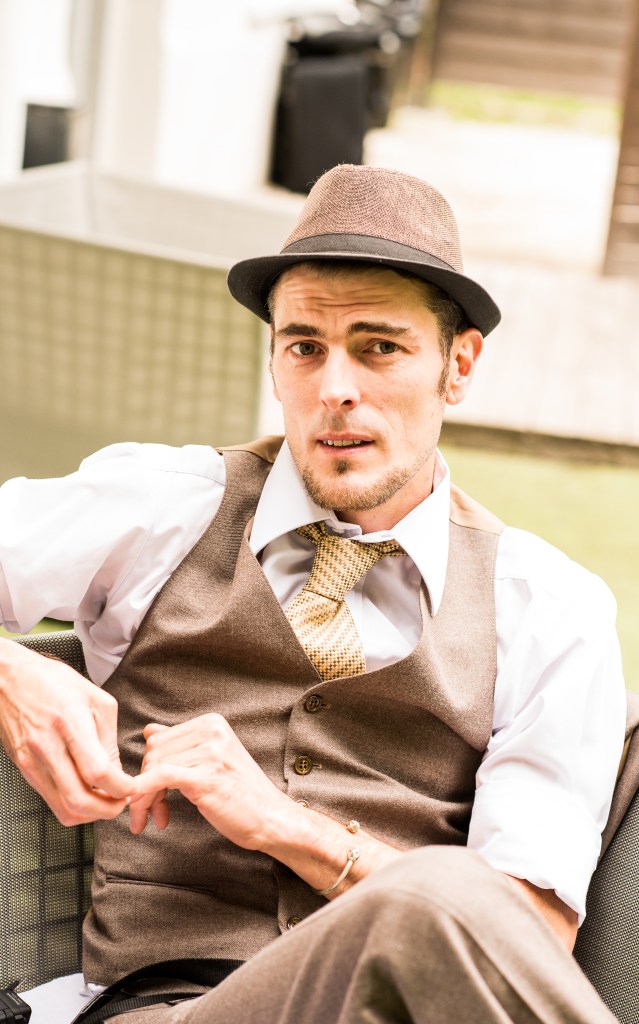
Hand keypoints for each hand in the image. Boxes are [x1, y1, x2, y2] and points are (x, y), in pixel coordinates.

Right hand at [0, 638, 133, 824]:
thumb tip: (118, 773)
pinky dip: (74, 806)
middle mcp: (47, 747)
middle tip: (123, 800)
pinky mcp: (25, 770)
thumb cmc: (54, 683)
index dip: (121, 788)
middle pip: (80, 800)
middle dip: (109, 809)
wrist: (10, 680)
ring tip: (107, 799)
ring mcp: (32, 762)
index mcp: (70, 723)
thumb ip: (109, 740)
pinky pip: (51, 801)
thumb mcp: (96, 700)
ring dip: (91, 813)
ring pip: (64, 809)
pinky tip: (87, 792)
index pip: (98, 772)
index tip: (133, 787)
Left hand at [128, 713, 290, 847]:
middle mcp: (211, 730)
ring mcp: (210, 752)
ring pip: (154, 767)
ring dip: (146, 798)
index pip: (159, 740)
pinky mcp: (206, 776)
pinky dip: (144, 794)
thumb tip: (149, 730)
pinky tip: (140, 814)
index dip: (150, 769)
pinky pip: (161, 778)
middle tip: (151, 812)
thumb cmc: (241, 793)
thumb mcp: (211, 760)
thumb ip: (181, 744)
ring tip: (153, 818)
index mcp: (211, 723)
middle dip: (145, 784)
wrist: (271, 818)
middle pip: (154, 752)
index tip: (154, 795)